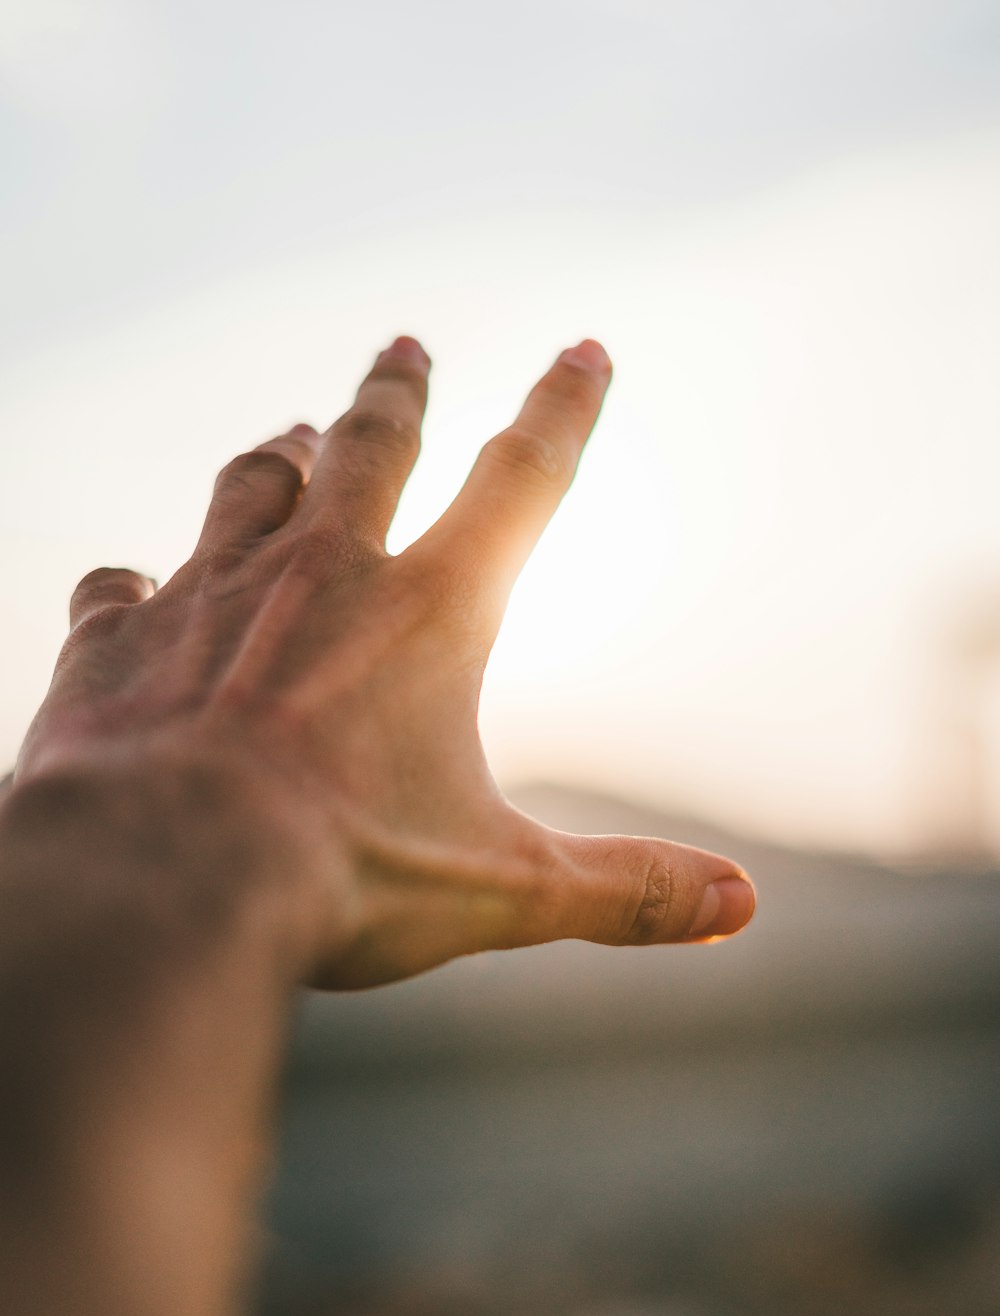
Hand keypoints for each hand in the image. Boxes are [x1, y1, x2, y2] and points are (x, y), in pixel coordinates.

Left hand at [15, 336, 753, 987]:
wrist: (157, 879)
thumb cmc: (342, 877)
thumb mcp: (504, 889)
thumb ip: (624, 890)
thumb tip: (741, 907)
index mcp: (431, 615)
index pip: (520, 482)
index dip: (562, 412)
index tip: (585, 352)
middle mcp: (320, 577)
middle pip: (368, 450)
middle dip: (394, 396)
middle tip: (404, 349)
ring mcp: (209, 596)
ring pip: (249, 490)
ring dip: (276, 459)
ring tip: (290, 435)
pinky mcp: (114, 642)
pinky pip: (120, 588)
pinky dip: (133, 584)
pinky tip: (129, 587)